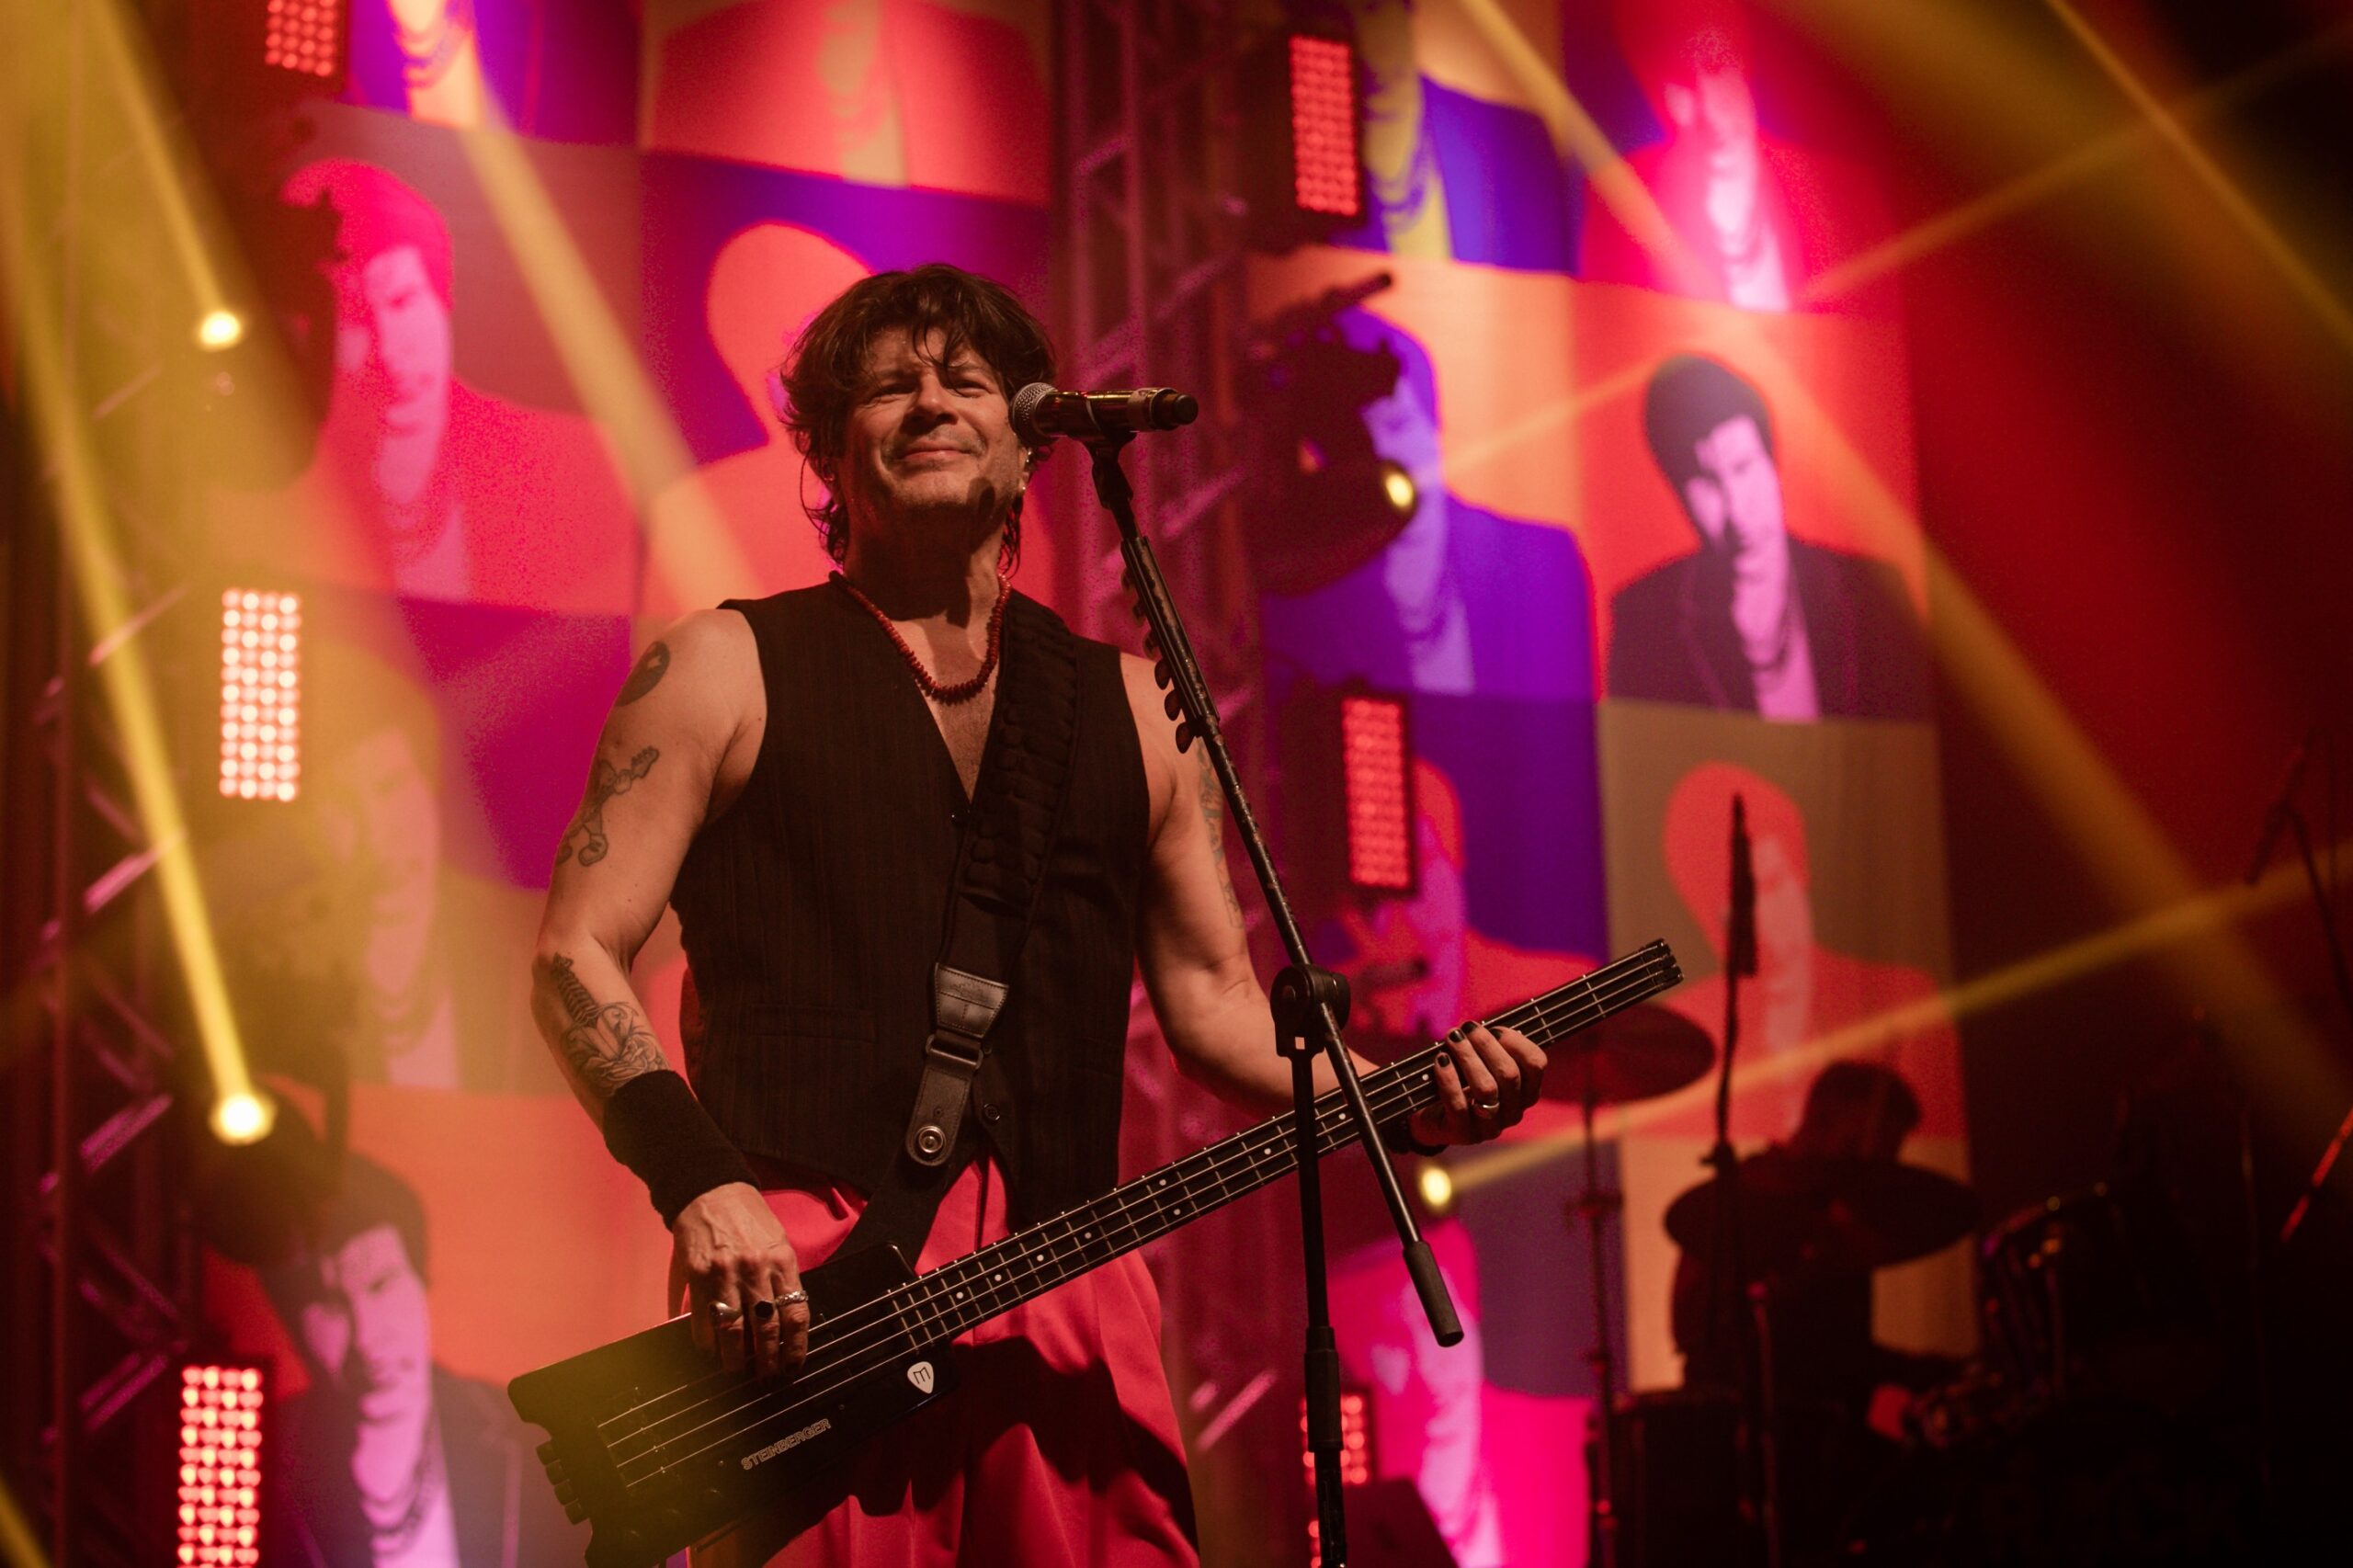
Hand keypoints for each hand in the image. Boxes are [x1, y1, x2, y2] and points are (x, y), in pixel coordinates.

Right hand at [668, 1182, 808, 1376]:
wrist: (710, 1189)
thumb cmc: (746, 1217)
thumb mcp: (776, 1241)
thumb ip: (780, 1277)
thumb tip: (784, 1319)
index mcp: (782, 1260)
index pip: (796, 1313)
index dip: (796, 1346)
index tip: (793, 1366)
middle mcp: (756, 1269)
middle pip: (767, 1327)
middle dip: (769, 1360)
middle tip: (767, 1378)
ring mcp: (726, 1273)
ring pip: (735, 1329)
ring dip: (736, 1358)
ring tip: (736, 1371)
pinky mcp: (698, 1275)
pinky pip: (704, 1319)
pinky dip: (707, 1341)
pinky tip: (709, 1351)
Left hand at [1406, 1022, 1545, 1146]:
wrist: (1432, 1116)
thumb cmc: (1460, 1080)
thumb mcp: (1481, 1063)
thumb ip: (1489, 1046)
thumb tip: (1478, 1028)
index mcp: (1525, 1093)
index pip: (1536, 1064)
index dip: (1516, 1041)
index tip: (1495, 1028)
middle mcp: (1513, 1112)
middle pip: (1509, 1074)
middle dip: (1486, 1045)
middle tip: (1466, 1028)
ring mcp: (1490, 1127)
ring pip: (1487, 1089)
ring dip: (1468, 1057)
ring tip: (1452, 1038)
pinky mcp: (1464, 1134)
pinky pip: (1459, 1104)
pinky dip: (1449, 1078)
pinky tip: (1441, 1060)